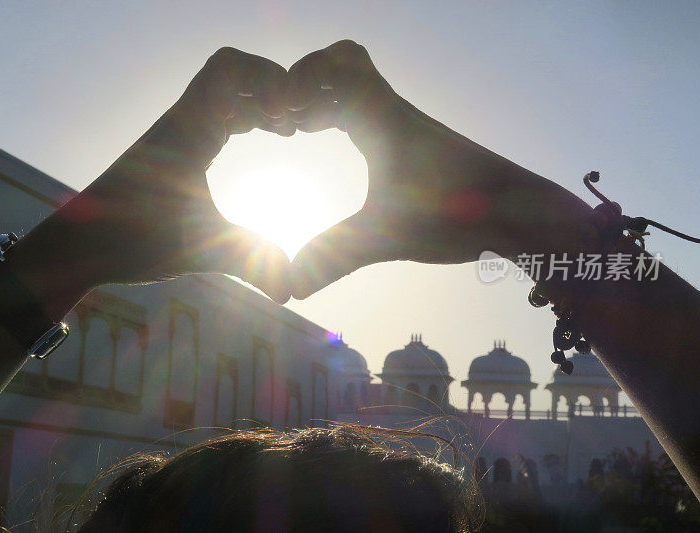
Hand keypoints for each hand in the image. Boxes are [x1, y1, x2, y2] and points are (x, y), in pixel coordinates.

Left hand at [57, 47, 294, 303]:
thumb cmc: (128, 241)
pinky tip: (264, 142)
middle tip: (297, 126)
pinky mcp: (176, 150)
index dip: (269, 78)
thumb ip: (249, 261)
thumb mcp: (198, 250)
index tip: (290, 119)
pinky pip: (218, 115)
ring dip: (259, 103)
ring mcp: (179, 134)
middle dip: (273, 91)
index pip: (230, 68)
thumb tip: (291, 289)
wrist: (76, 247)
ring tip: (287, 131)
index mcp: (188, 130)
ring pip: (226, 94)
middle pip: (234, 75)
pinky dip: (245, 118)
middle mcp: (183, 122)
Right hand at [287, 40, 589, 297]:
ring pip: (360, 83)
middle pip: (345, 60)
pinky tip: (339, 145)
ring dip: (326, 96)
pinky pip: (371, 107)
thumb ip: (335, 256)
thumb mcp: (387, 235)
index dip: (295, 84)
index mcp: (382, 118)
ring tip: (301, 130)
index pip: (333, 68)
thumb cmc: (457, 214)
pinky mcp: (416, 142)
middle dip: (306, 80)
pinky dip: (344, 114)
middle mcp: (393, 110)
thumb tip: (290, 287)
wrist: (524, 214)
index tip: (280, 124)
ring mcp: (406, 124)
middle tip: (287, 122)